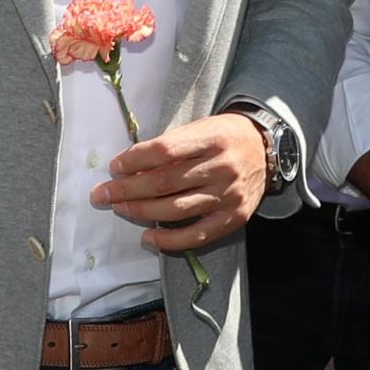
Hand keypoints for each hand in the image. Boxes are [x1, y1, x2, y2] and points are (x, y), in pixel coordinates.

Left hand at [95, 113, 265, 252]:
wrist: (267, 150)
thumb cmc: (224, 137)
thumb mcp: (201, 129)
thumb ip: (171, 147)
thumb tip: (130, 168)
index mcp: (211, 139)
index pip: (165, 151)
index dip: (135, 160)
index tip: (114, 167)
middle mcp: (222, 167)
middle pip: (165, 182)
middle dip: (128, 189)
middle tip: (102, 194)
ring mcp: (229, 195)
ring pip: (176, 209)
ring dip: (142, 211)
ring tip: (121, 209)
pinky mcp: (234, 218)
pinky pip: (197, 235)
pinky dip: (169, 240)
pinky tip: (149, 237)